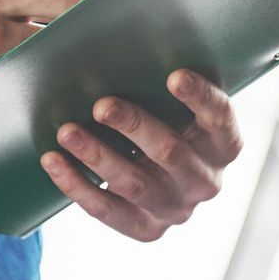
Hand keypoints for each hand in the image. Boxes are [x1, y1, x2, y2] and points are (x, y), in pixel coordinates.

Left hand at [41, 69, 241, 241]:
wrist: (163, 179)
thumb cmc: (167, 123)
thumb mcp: (179, 107)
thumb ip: (167, 87)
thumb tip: (121, 49)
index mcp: (225, 144)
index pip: (219, 118)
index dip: (199, 98)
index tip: (174, 75)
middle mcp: (207, 181)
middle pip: (170, 152)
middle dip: (133, 126)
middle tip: (102, 104)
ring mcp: (176, 209)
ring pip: (133, 183)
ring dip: (97, 156)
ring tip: (67, 131)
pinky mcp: (147, 230)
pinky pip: (106, 211)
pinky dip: (76, 185)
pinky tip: (53, 161)